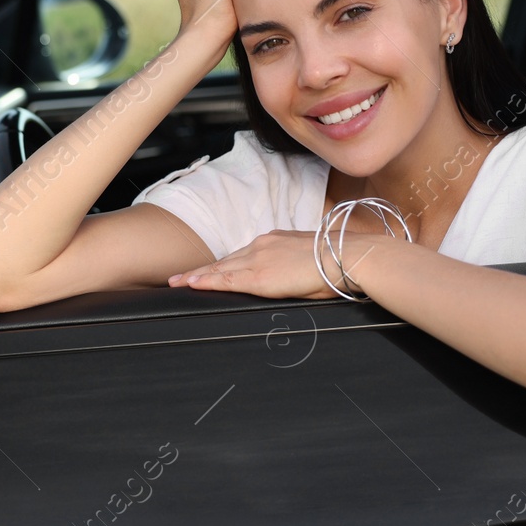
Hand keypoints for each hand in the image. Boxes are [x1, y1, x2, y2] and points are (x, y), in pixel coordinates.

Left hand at [168, 228, 384, 299]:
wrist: (348, 256)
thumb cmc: (338, 262)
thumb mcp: (309, 260)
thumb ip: (293, 264)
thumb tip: (292, 274)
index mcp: (274, 240)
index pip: (241, 254)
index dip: (221, 264)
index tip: (206, 269)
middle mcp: (262, 245)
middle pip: (225, 261)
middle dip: (202, 270)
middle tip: (179, 278)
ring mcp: (259, 258)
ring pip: (220, 269)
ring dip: (197, 277)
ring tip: (177, 283)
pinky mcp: (260, 276)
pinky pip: (226, 279)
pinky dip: (206, 282)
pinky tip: (192, 284)